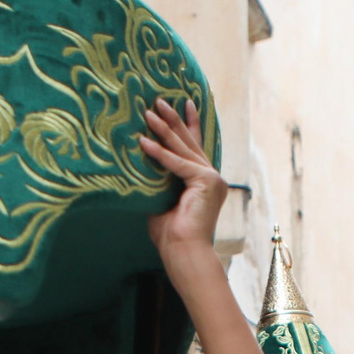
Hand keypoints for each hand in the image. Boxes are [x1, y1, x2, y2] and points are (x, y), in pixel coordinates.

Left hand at [138, 101, 226, 260]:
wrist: (184, 252)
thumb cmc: (171, 235)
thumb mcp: (161, 201)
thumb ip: (158, 183)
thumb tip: (141, 167)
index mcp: (205, 182)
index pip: (196, 148)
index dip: (190, 125)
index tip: (185, 104)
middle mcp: (212, 178)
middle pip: (190, 143)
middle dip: (175, 120)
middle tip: (160, 101)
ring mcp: (212, 178)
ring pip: (183, 148)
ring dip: (164, 129)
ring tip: (149, 112)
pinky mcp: (206, 181)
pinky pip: (178, 163)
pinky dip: (160, 154)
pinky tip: (144, 141)